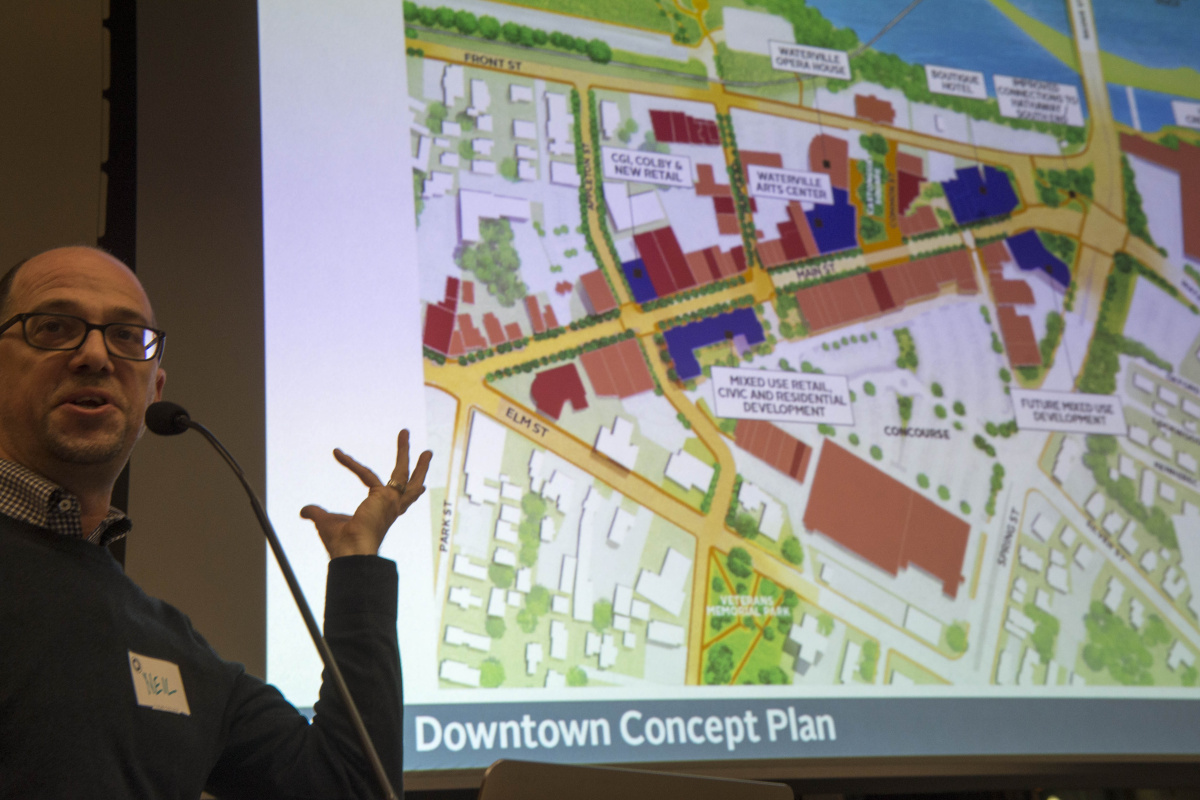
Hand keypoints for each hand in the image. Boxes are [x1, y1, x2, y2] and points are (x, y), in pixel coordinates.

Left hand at [300, 430, 433, 557]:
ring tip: (405, 433)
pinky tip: (337, 453)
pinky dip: (350, 464)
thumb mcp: (326, 523)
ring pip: (403, 474)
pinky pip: (366, 474)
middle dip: (419, 467)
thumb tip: (303, 511)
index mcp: (383, 514)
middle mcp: (392, 509)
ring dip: (404, 452)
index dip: (371, 479)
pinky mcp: (385, 497)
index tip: (371, 470)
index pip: (382, 491)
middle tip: (427, 453)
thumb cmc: (341, 544)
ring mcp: (392, 503)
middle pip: (410, 485)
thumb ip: (316, 514)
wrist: (351, 554)